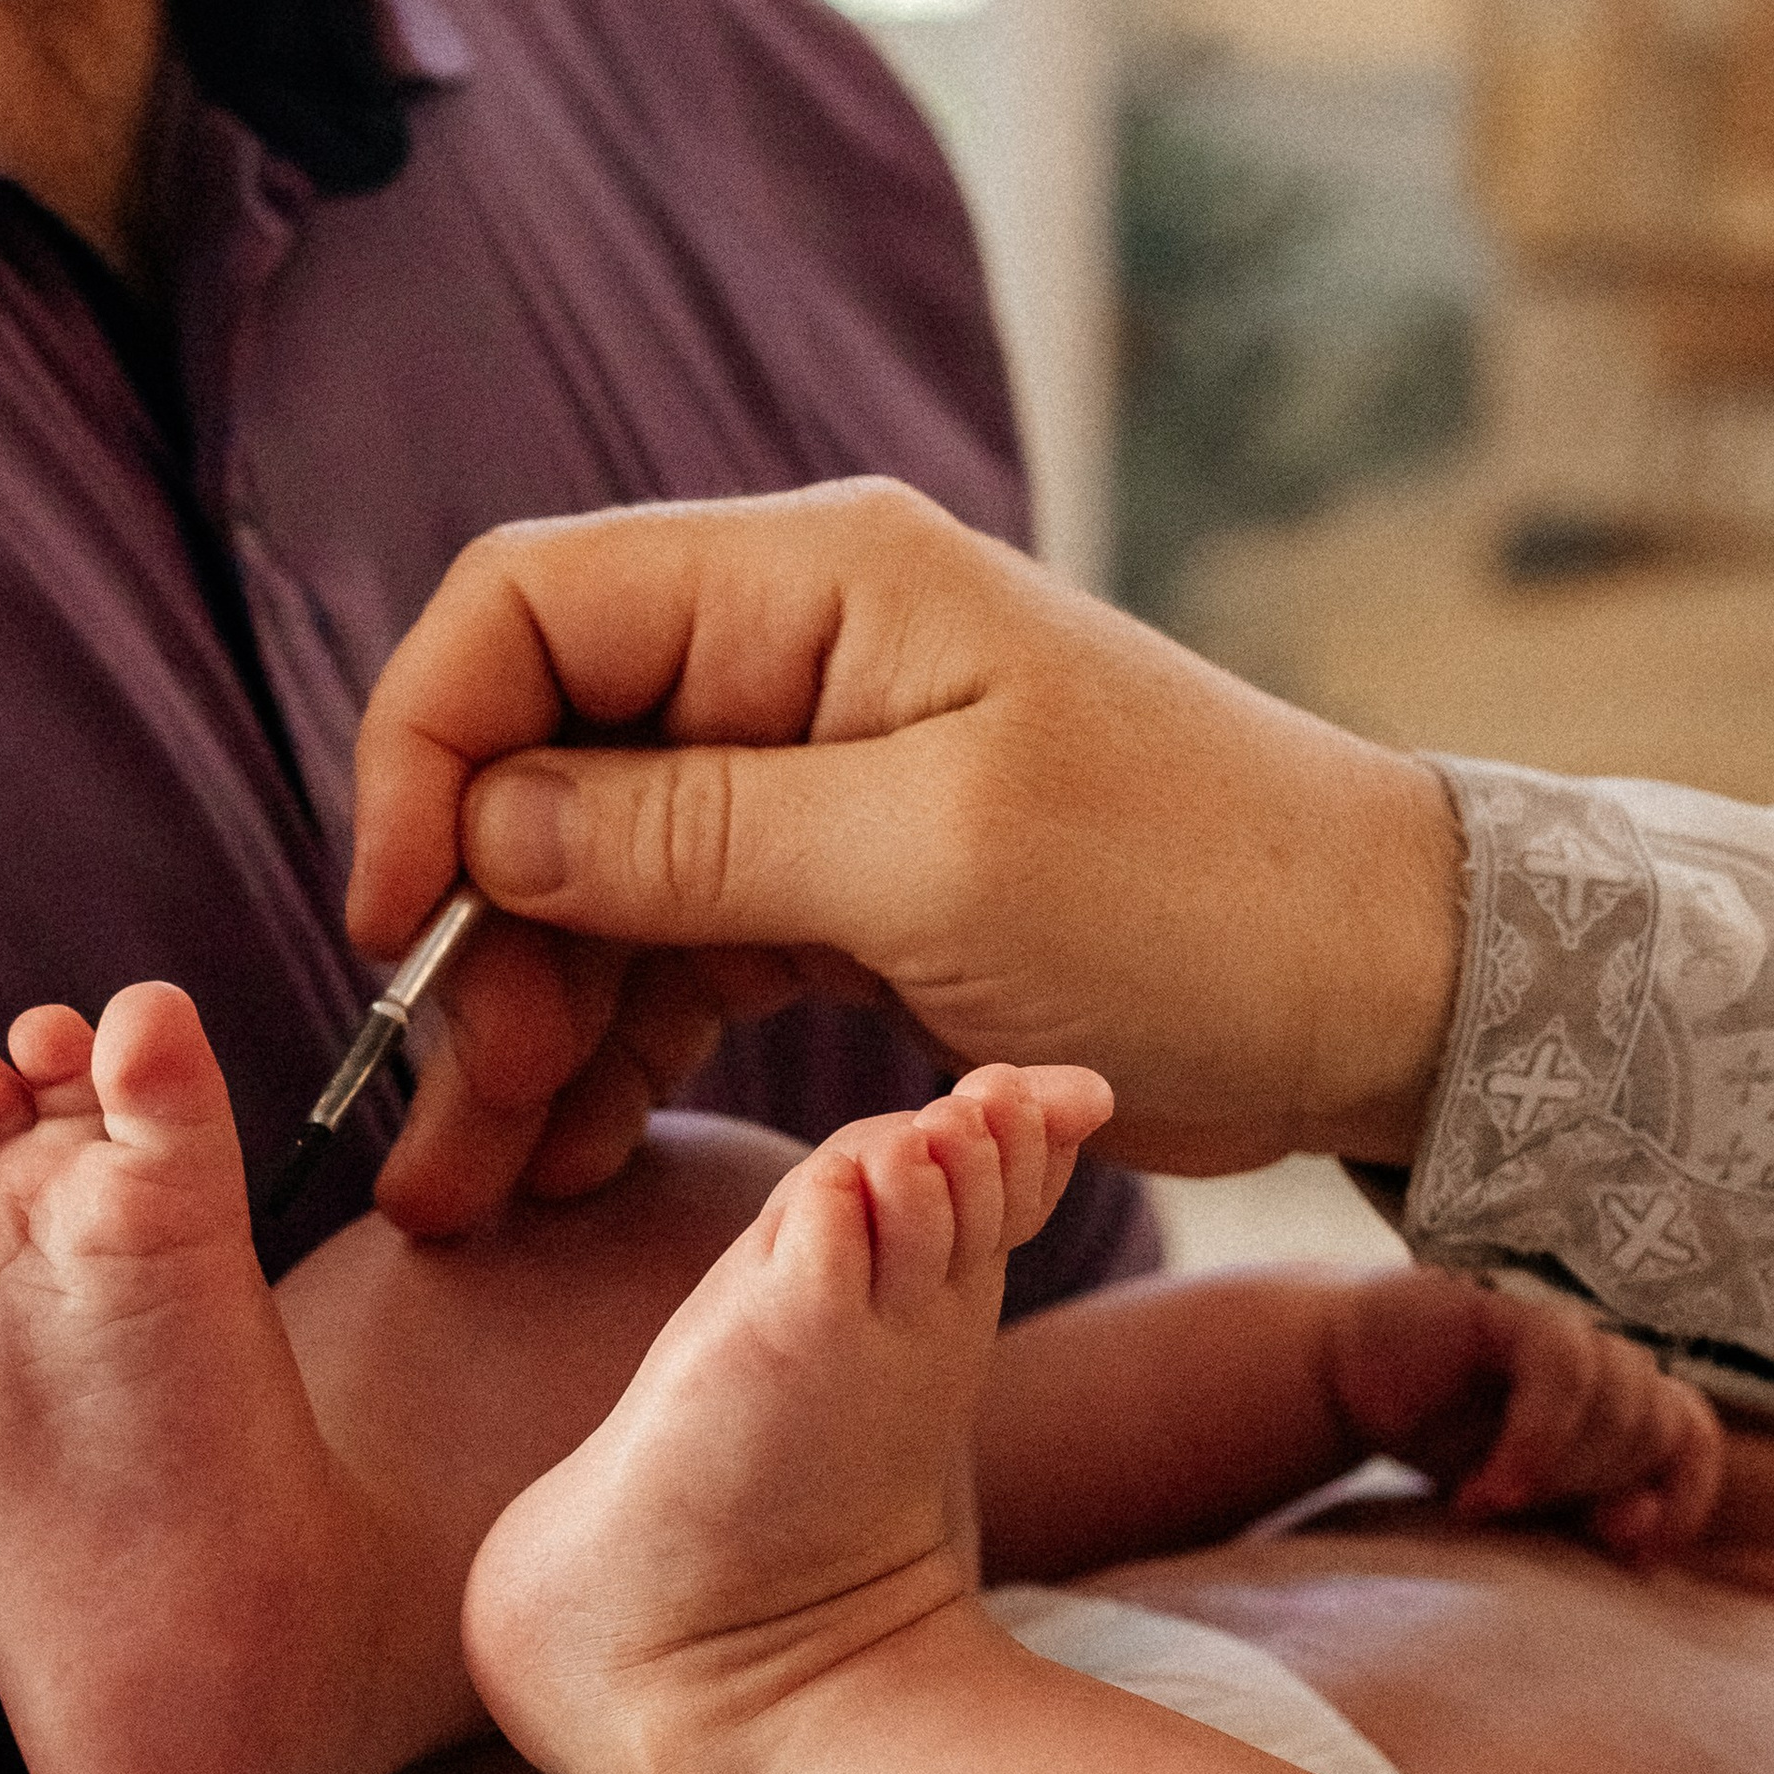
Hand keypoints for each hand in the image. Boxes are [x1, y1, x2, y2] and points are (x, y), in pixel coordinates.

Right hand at [347, 481, 1463, 1232]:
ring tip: (468, 1189)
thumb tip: (485, 822)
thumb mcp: (931, 862)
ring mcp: (812, 781)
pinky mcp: (840, 893)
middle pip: (539, 767)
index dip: (422, 752)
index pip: (526, 610)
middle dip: (466, 940)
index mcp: (810, 584)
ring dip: (521, 1027)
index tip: (393, 922)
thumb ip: (693, 833)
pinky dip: (614, 1052)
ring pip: (593, 888)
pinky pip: (676, 960)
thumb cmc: (1194, 899)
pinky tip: (564, 1158)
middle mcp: (790, 659)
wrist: (1380, 993)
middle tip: (437, 1121)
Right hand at [1321, 1274, 1722, 1552]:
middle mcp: (1602, 1350)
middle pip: (1655, 1427)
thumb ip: (1593, 1509)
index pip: (1695, 1436)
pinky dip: (1536, 1442)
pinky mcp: (1514, 1302)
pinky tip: (1487, 1487)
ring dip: (1559, 1471)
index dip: (1684, 1498)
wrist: (1344, 1382)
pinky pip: (1565, 1369)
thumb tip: (1643, 1523)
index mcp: (1621, 1391)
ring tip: (1487, 1502)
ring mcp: (1562, 1321)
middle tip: (1515, 1513)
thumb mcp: (1533, 1496)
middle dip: (1590, 1488)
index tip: (1629, 1554)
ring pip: (1622, 1400)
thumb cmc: (1442, 1440)